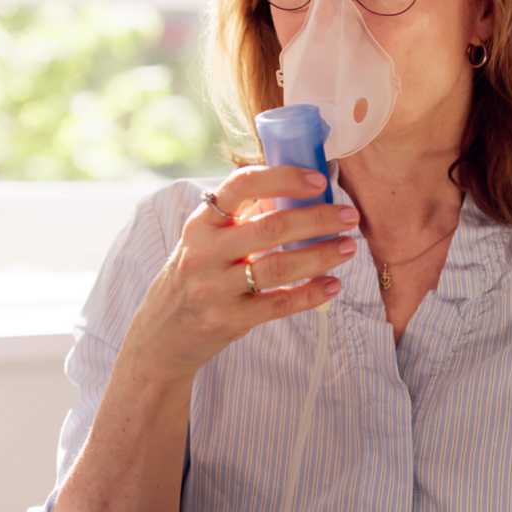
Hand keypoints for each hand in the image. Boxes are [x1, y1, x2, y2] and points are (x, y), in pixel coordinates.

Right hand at [121, 166, 357, 381]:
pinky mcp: (228, 319)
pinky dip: (310, 294)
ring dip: (320, 255)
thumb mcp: (206, 240)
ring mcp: (215, 288)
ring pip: (279, 267)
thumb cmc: (195, 275)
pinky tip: (332, 284)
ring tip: (348, 247)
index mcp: (202, 223)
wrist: (162, 333)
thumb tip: (297, 191)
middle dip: (317, 220)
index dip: (282, 178)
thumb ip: (243, 216)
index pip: (241, 186)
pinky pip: (278, 304)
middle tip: (349, 215)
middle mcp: (205, 252)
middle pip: (270, 228)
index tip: (318, 180)